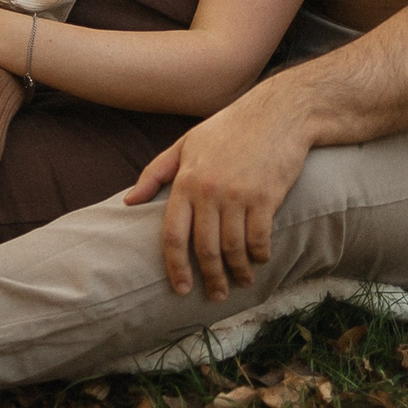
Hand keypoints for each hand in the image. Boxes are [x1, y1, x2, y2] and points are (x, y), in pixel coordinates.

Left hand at [123, 83, 313, 301]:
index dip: (175, 267)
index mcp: (186, 180)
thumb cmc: (230, 128)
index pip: (173, 235)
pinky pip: (260, 239)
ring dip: (238, 272)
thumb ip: (156, 173)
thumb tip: (129, 202)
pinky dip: (260, 255)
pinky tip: (260, 260)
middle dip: (210, 278)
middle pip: (205, 249)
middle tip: (216, 295)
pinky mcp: (267, 198)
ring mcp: (239, 195)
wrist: (278, 112)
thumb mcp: (186, 143)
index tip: (181, 288)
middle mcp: (209, 191)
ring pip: (234, 249)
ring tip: (242, 281)